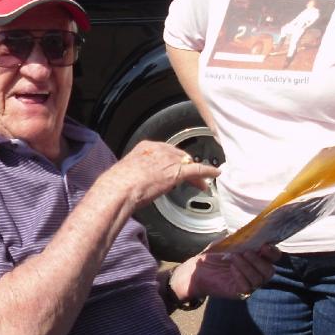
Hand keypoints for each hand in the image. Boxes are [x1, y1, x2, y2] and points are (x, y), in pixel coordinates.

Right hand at [99, 140, 218, 211]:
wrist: (120, 187)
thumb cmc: (119, 184)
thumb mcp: (128, 172)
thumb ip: (138, 172)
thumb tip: (139, 181)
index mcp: (146, 147)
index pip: (166, 152)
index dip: (173, 161)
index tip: (175, 168)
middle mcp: (160, 150)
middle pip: (180, 156)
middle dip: (187, 167)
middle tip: (191, 178)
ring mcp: (169, 160)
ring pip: (189, 164)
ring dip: (197, 173)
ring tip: (202, 182)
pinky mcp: (178, 172)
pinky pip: (198, 170)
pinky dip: (208, 171)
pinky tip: (215, 174)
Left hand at [171, 243, 280, 303]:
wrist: (198, 268)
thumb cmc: (214, 255)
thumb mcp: (229, 242)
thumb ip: (242, 238)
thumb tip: (253, 231)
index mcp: (257, 258)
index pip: (273, 257)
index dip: (273, 252)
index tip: (264, 246)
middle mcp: (255, 272)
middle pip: (270, 271)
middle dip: (259, 261)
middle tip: (246, 252)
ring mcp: (249, 283)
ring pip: (259, 279)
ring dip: (247, 266)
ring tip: (234, 257)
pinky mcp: (239, 293)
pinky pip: (248, 288)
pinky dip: (241, 276)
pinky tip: (232, 269)